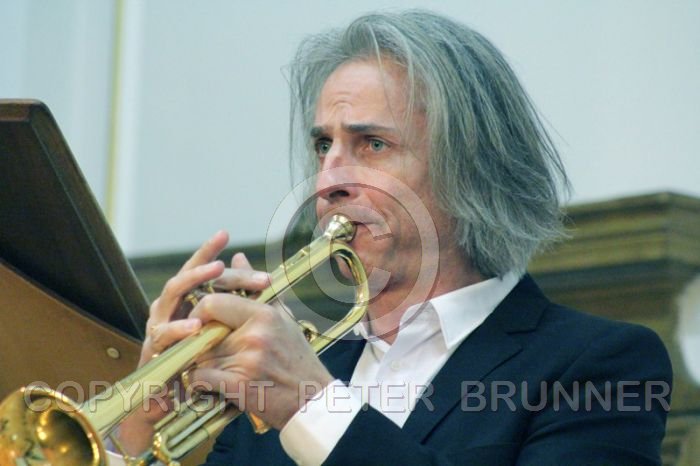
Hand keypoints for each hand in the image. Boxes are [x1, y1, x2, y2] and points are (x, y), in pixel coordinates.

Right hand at [117, 231, 269, 454]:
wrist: (170, 410)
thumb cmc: (199, 367)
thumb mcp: (223, 332)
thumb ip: (232, 300)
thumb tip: (242, 262)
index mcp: (185, 303)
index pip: (196, 269)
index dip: (207, 250)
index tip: (226, 234)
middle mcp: (168, 310)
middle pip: (183, 278)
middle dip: (202, 264)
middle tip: (222, 258)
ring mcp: (158, 329)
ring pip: (169, 297)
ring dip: (191, 284)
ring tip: (212, 273)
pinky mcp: (152, 352)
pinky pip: (163, 336)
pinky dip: (178, 330)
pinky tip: (195, 326)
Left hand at [188, 279, 334, 429]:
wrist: (312, 400)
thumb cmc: (297, 359)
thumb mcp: (281, 317)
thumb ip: (255, 288)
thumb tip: (237, 257)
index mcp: (265, 314)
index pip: (214, 302)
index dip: (201, 310)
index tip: (203, 322)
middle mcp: (255, 334)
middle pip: (203, 330)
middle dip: (199, 339)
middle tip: (202, 347)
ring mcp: (248, 360)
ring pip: (200, 355)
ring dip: (200, 362)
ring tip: (214, 368)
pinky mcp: (240, 386)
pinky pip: (200, 377)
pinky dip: (199, 382)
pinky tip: (209, 384)